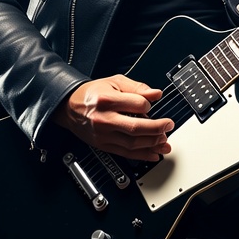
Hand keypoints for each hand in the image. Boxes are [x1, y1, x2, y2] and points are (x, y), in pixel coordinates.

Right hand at [52, 74, 170, 161]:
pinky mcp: (103, 145)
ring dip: (153, 144)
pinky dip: (142, 155)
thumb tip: (156, 94)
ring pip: (132, 144)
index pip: (137, 105)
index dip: (148, 105)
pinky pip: (125, 153)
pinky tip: (154, 154)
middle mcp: (104, 119)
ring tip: (165, 141)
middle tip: (168, 125)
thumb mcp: (114, 82)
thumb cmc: (92, 93)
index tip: (150, 104)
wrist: (69, 107)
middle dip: (157, 128)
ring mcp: (103, 135)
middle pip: (136, 128)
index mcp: (106, 100)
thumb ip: (137, 87)